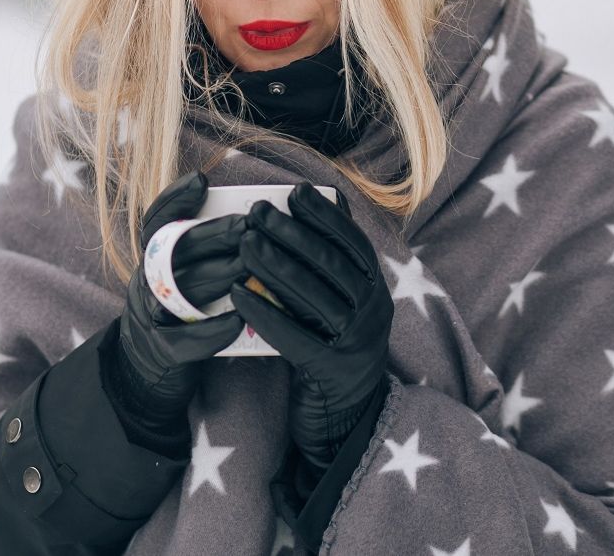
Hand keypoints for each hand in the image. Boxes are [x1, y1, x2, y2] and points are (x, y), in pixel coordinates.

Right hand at [113, 170, 248, 426]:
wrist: (146, 370)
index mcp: (154, 259)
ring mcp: (150, 315)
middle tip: (249, 224)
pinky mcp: (161, 351)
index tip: (202, 180)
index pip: (156, 220)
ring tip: (250, 267)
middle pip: (176, 249)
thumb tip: (257, 218)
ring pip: (181, 289)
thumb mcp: (184, 275)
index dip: (175, 199)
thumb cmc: (182, 313)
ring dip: (217, 276)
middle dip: (214, 234)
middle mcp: (148, 281)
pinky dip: (211, 330)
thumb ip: (206, 250)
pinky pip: (183, 339)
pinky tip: (238, 321)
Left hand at [231, 181, 392, 469]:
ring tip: (244, 243)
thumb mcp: (340, 307)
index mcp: (376, 290)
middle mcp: (374, 312)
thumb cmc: (332, 351)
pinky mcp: (332, 371)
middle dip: (293, 233)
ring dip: (276, 265)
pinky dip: (265, 313)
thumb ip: (328, 271)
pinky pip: (295, 336)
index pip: (353, 243)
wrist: (346, 421)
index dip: (325, 216)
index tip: (295, 191)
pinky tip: (236, 295)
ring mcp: (357, 343)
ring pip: (314, 295)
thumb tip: (309, 217)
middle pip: (331, 264)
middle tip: (258, 211)